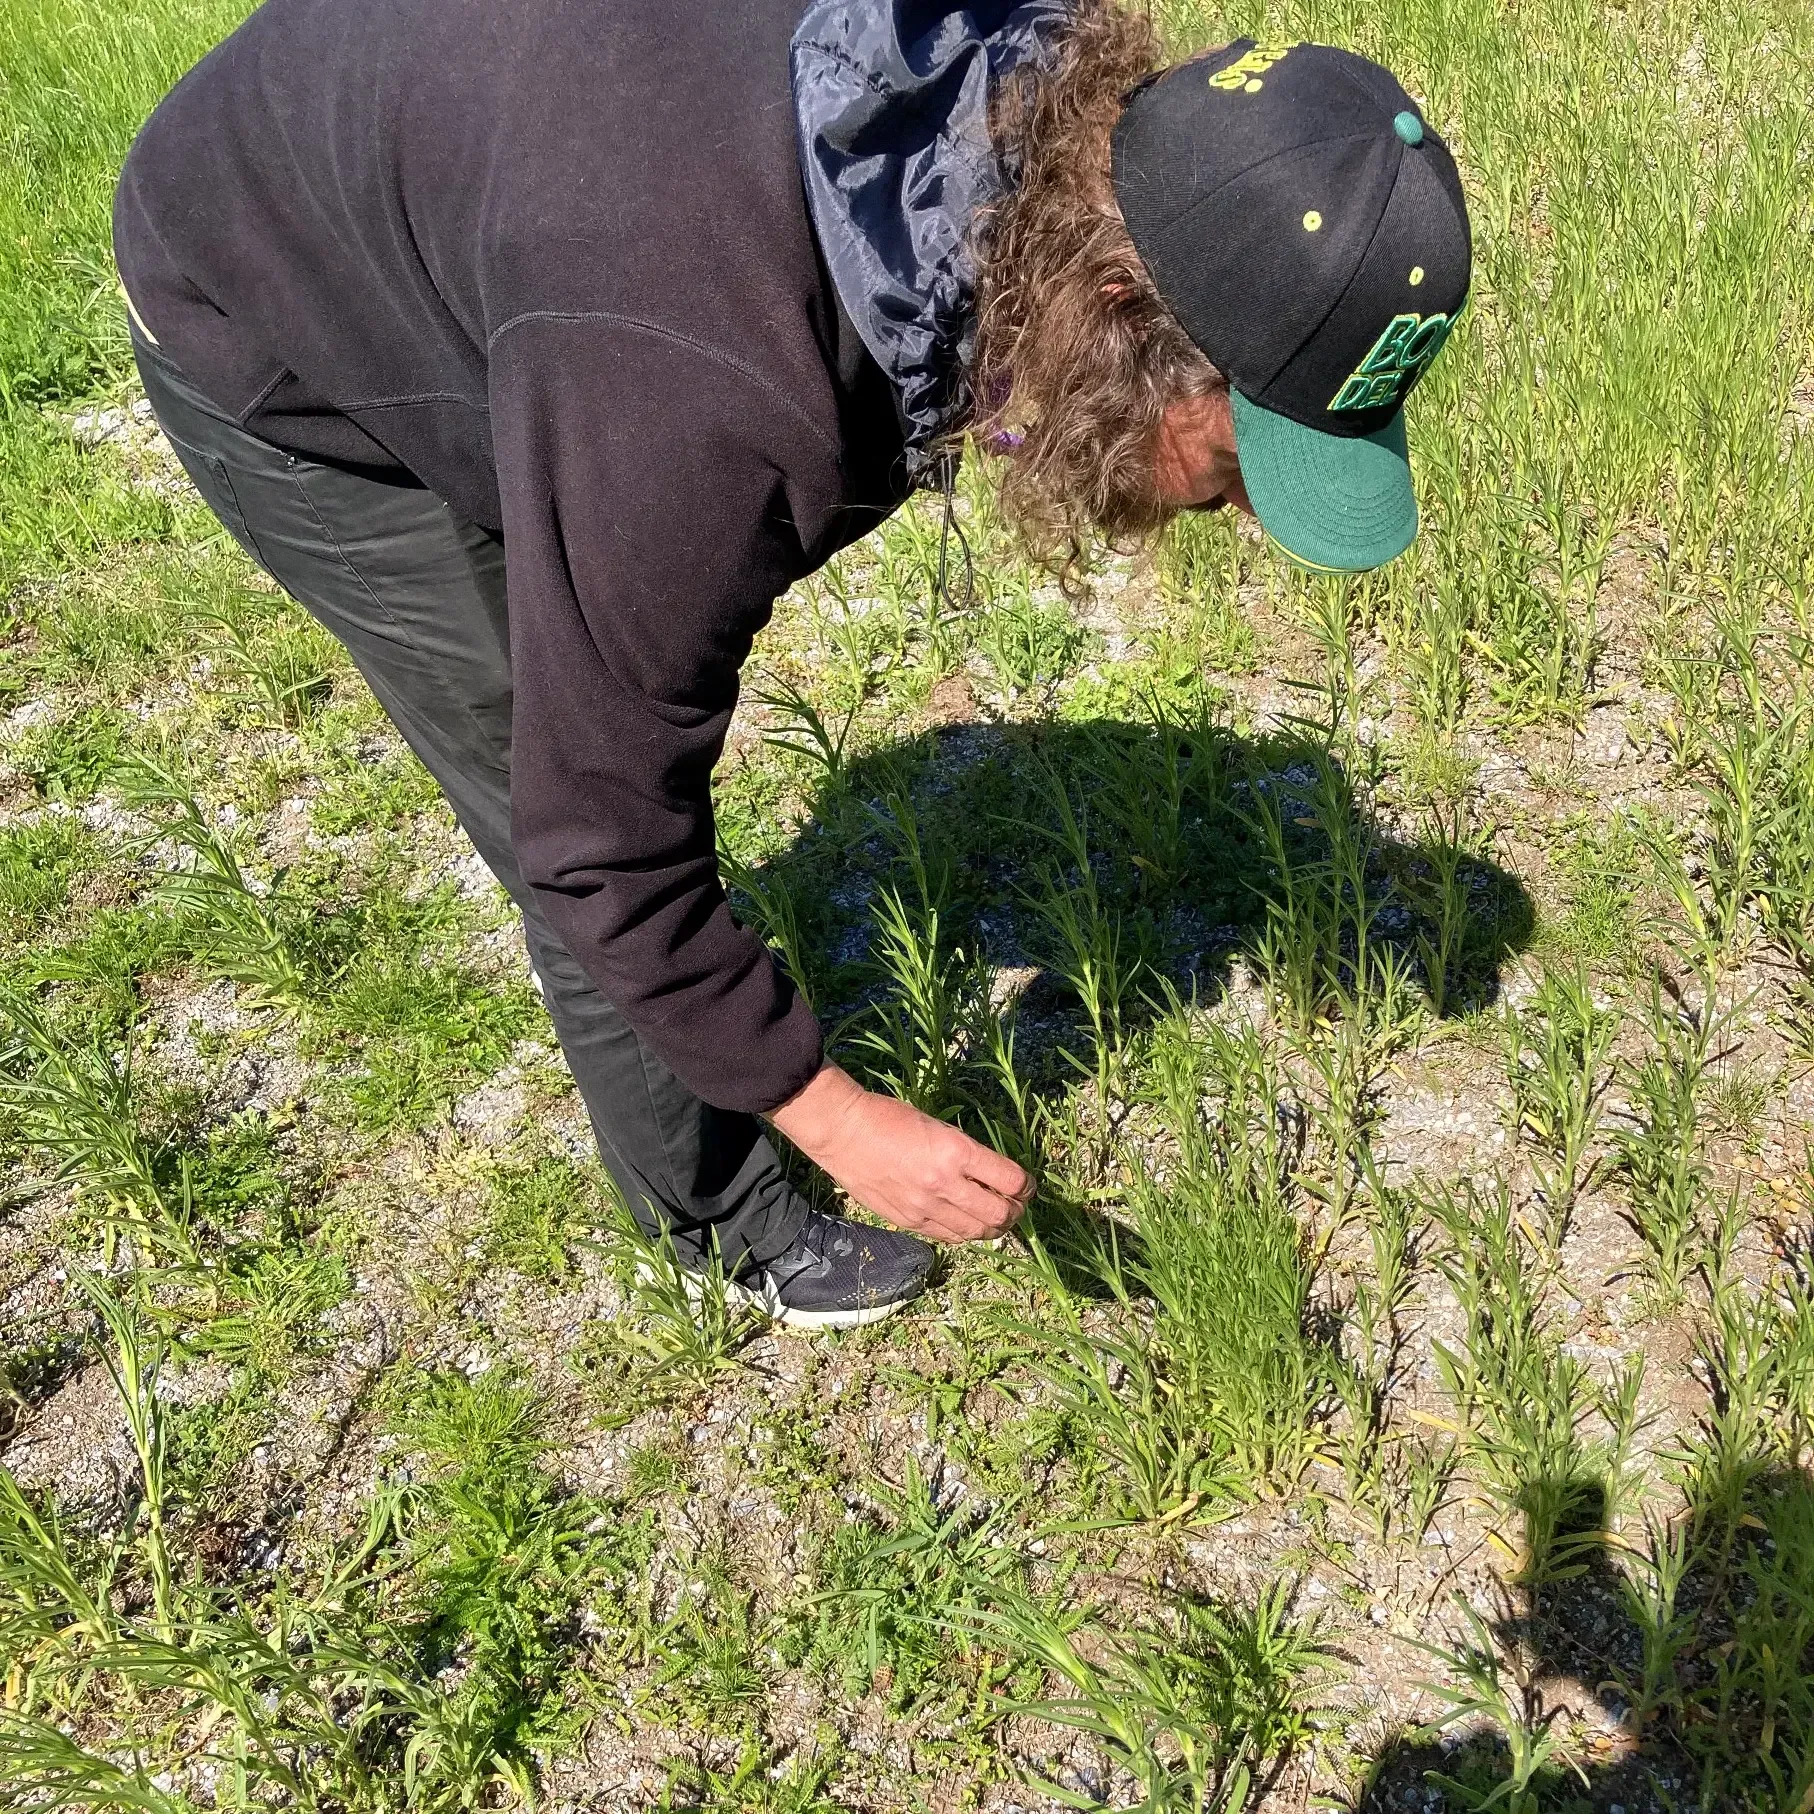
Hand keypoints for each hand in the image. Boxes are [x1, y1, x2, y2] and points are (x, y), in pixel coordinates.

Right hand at [768, 1063, 1031, 1243]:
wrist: (843, 1131)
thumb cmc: (889, 1117)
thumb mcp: (938, 1126)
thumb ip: (965, 1155)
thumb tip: (992, 1177)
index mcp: (955, 1152)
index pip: (1010, 1179)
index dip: (1027, 1185)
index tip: (1028, 1184)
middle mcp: (944, 1184)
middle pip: (999, 1213)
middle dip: (1016, 1211)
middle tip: (1017, 1204)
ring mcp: (925, 1208)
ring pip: (976, 1232)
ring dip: (994, 1228)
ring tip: (997, 1218)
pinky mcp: (907, 1222)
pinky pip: (948, 1237)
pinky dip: (965, 1233)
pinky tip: (967, 1224)